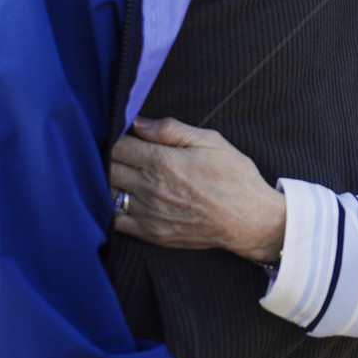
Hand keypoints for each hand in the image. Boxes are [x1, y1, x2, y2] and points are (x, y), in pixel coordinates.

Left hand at [110, 116, 284, 262]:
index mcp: (162, 161)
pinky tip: (124, 198)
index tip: (122, 135)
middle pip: (109, 168)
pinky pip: (117, 221)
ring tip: (121, 174)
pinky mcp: (152, 234)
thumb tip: (138, 123)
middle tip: (121, 153)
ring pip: (109, 194)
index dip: (116, 137)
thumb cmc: (233, 176)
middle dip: (110, 157)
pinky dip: (114, 207)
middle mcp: (150, 187)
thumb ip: (170, 129)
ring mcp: (149, 213)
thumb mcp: (209, 141)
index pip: (118, 146)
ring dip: (111, 181)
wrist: (248, 219)